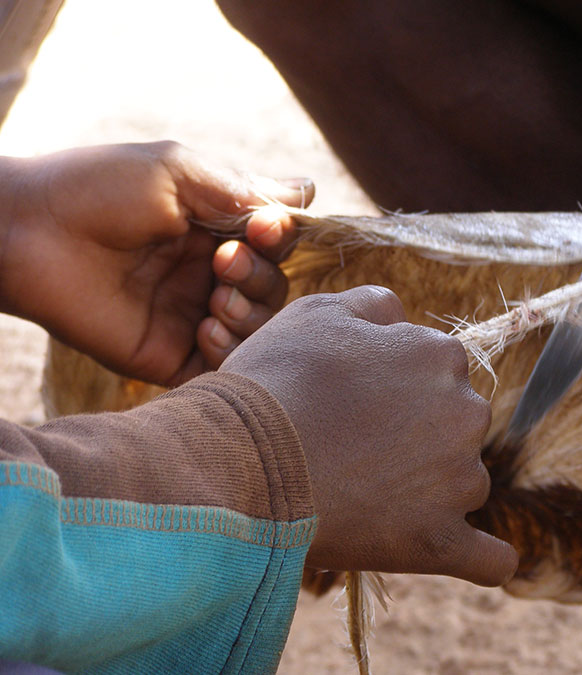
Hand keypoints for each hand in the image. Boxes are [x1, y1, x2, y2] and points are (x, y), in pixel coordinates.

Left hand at [0, 141, 312, 384]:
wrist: (27, 233)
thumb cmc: (99, 189)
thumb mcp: (179, 172)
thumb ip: (243, 189)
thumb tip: (309, 192)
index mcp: (214, 227)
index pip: (276, 241)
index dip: (282, 239)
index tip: (262, 228)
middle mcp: (209, 272)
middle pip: (275, 286)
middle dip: (262, 276)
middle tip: (224, 262)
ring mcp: (191, 314)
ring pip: (259, 327)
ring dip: (251, 312)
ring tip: (215, 300)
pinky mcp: (171, 354)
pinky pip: (226, 365)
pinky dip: (232, 350)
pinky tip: (206, 329)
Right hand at [221, 286, 518, 585]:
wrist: (240, 463)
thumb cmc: (275, 382)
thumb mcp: (318, 313)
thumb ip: (374, 306)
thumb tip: (401, 316)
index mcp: (441, 356)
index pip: (436, 369)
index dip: (395, 383)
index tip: (358, 399)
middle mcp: (466, 413)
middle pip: (456, 423)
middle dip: (420, 432)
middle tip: (358, 446)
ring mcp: (458, 482)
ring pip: (464, 482)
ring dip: (431, 489)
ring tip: (366, 494)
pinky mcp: (441, 541)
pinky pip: (489, 560)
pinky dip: (484, 559)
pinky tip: (478, 557)